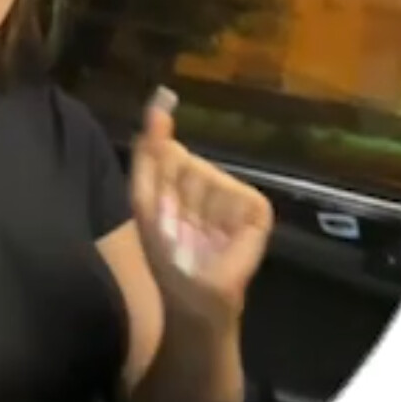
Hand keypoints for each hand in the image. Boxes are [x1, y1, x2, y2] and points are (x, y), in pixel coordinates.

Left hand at [130, 87, 273, 325]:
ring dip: (193, 209)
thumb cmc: (161, 255)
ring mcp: (233, 195)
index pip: (165, 151)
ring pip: (207, 177)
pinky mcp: (257, 212)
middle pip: (184, 162)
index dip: (157, 172)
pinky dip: (224, 217)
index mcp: (178, 178)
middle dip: (171, 193)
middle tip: (171, 225)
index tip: (155, 199)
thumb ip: (149, 151)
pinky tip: (218, 237)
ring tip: (191, 236)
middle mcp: (207, 180)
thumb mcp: (144, 198)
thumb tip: (159, 100)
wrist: (188, 301)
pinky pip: (239, 196)